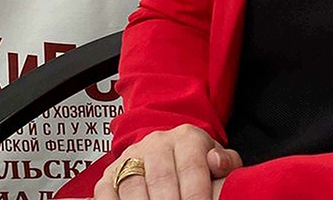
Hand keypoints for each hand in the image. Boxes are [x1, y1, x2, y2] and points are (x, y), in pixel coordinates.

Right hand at [94, 124, 241, 199]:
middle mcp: (156, 144)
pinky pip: (107, 192)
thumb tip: (216, 162)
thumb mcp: (217, 159)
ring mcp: (130, 158)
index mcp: (187, 138)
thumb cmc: (197, 162)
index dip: (196, 194)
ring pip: (133, 187)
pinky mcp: (109, 174)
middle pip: (161, 179)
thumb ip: (225, 162)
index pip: (191, 168)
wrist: (168, 152)